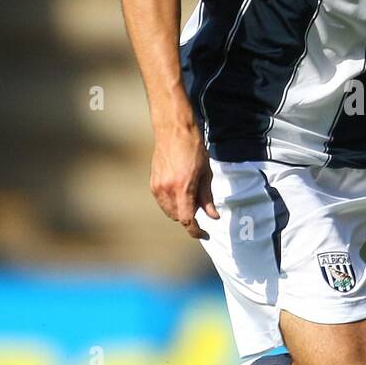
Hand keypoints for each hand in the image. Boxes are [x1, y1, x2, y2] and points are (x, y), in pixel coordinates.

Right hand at [150, 121, 218, 237]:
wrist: (173, 130)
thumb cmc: (193, 148)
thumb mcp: (206, 173)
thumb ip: (207, 197)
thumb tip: (213, 216)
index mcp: (182, 188)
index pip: (187, 219)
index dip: (196, 231)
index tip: (204, 234)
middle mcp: (167, 190)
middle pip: (178, 217)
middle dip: (190, 217)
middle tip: (201, 206)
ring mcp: (157, 187)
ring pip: (169, 211)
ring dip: (180, 210)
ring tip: (190, 194)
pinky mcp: (152, 183)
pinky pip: (162, 202)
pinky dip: (172, 203)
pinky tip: (180, 190)